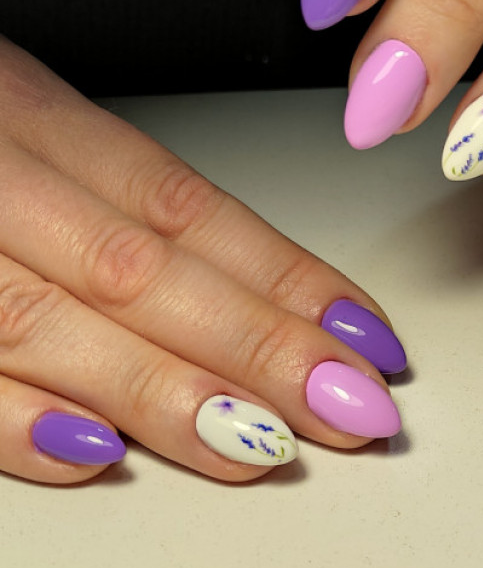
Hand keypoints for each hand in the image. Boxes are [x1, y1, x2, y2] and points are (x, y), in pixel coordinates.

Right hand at [0, 38, 403, 483]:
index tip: (362, 334)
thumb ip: (107, 191)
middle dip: (256, 346)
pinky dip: (3, 416)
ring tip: (263, 444)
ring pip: (50, 320)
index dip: (284, 274)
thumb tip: (229, 277)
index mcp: (30, 114)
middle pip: (140, 268)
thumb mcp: (18, 116)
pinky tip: (89, 453)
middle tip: (352, 406)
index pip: (187, 205)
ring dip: (163, 390)